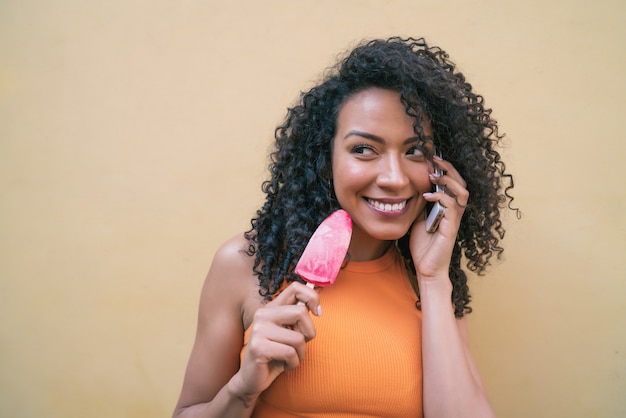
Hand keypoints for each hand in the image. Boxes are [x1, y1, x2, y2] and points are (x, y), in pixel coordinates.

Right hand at [230, 282, 320, 403]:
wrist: (253, 379)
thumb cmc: (276, 355)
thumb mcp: (290, 333)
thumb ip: (298, 318)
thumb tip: (315, 305)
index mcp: (271, 308)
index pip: (295, 288)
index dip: (312, 297)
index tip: (318, 313)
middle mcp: (262, 314)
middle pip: (300, 312)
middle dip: (309, 333)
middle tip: (300, 345)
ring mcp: (258, 330)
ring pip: (298, 338)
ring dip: (300, 353)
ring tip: (289, 358)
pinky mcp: (258, 347)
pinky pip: (290, 353)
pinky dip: (293, 363)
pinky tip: (283, 365)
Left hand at [410, 156, 468, 279]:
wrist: (426, 268)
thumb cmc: (423, 246)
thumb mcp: (417, 218)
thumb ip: (420, 204)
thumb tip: (412, 188)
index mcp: (448, 207)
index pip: (453, 182)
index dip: (445, 169)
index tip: (431, 158)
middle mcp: (455, 211)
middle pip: (461, 182)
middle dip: (449, 168)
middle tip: (434, 159)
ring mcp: (455, 220)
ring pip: (462, 192)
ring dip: (448, 180)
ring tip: (433, 175)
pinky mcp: (452, 228)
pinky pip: (453, 207)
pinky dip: (441, 198)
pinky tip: (427, 196)